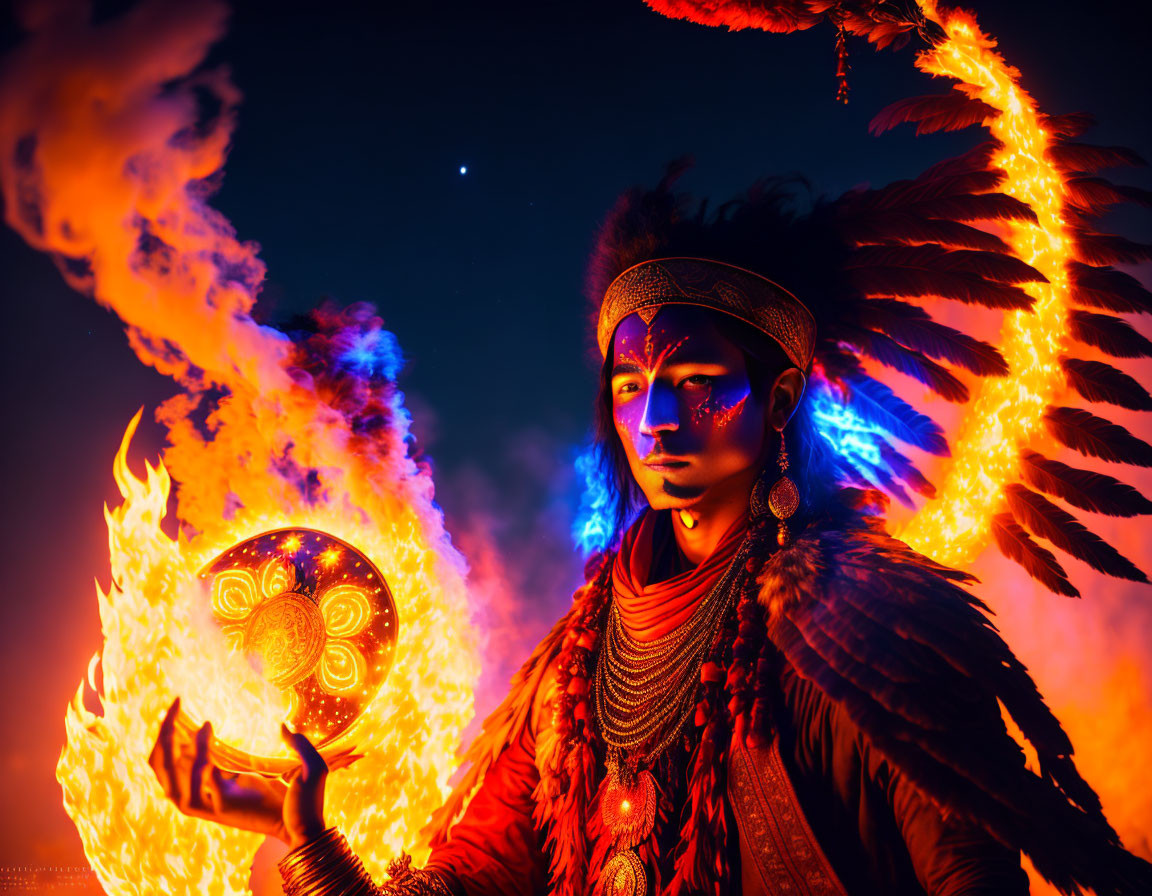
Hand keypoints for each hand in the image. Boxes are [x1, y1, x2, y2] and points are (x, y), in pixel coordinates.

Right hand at [148, 696, 340, 848]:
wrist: (310, 826)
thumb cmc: (303, 801)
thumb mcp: (298, 765)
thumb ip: (294, 742)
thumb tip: (284, 724)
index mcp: (218, 782)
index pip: (178, 759)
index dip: (171, 735)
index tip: (177, 705)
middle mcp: (210, 793)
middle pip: (165, 770)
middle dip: (162, 739)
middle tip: (171, 708)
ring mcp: (216, 802)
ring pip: (176, 783)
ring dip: (178, 753)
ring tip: (194, 725)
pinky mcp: (227, 806)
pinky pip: (205, 787)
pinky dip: (201, 768)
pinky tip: (208, 744)